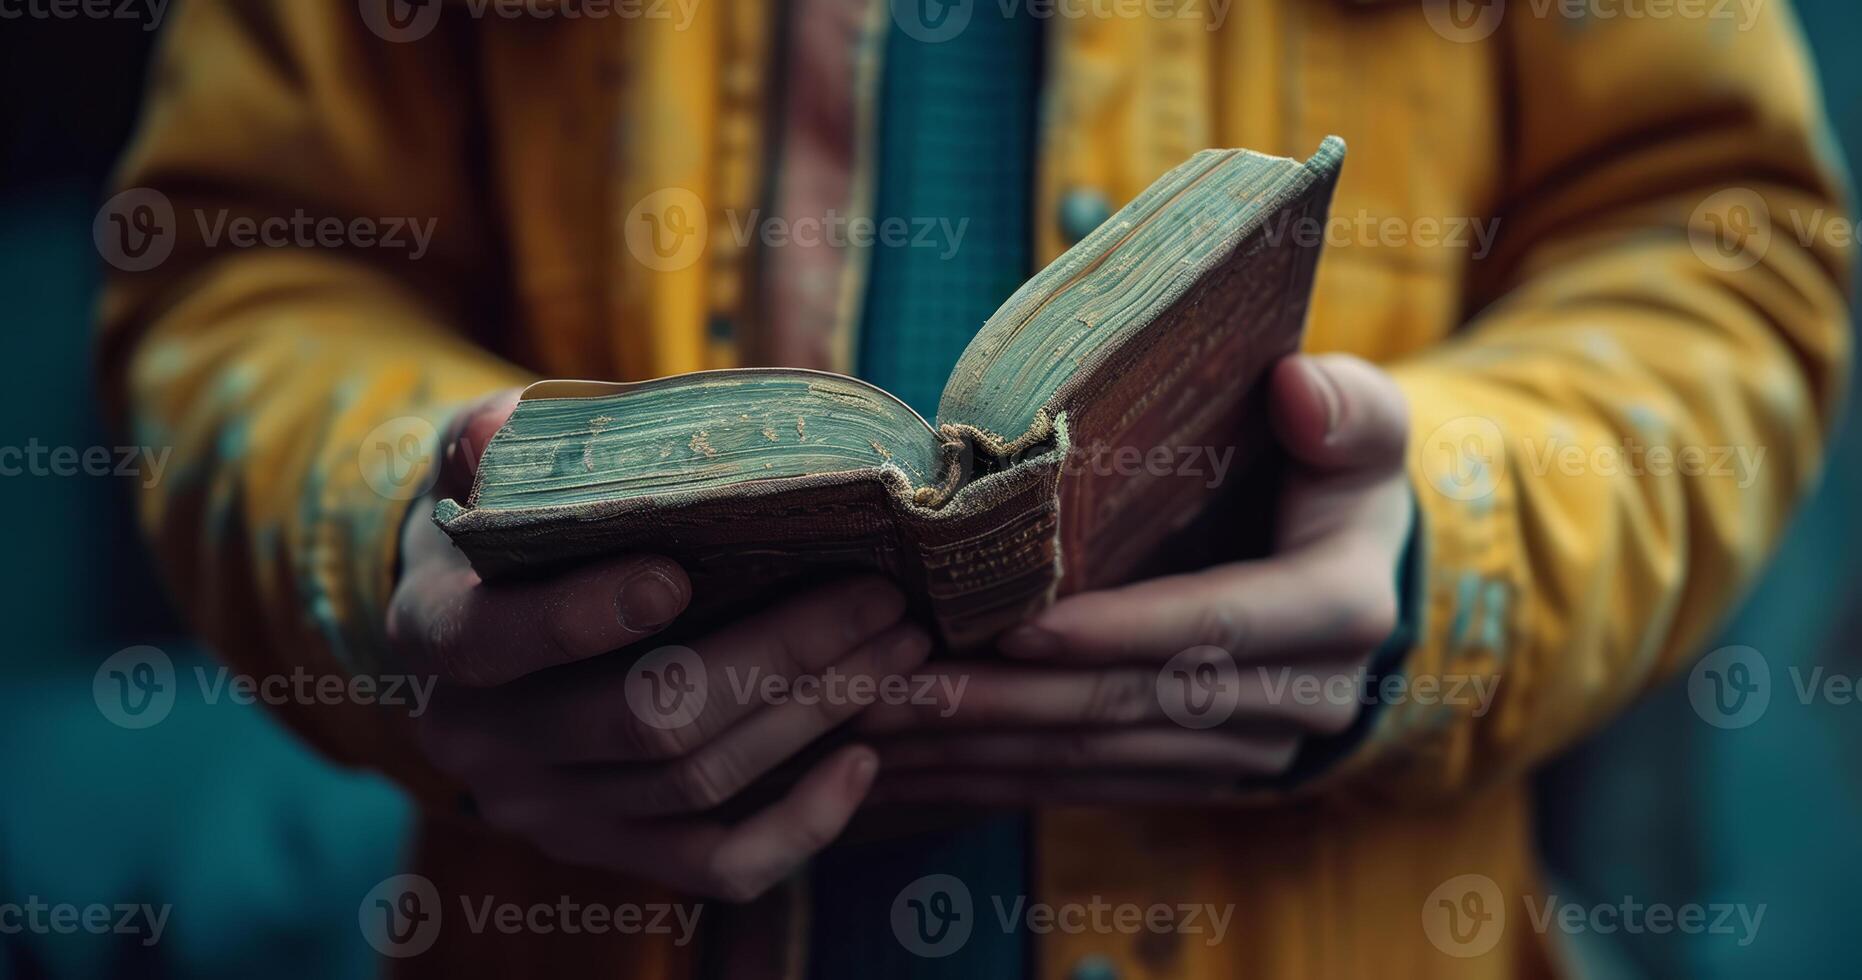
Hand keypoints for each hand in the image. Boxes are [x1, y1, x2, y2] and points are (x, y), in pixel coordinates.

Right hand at [388, 390, 931, 899]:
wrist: (479, 629)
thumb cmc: (507, 524)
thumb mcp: (477, 467)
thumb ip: (491, 442)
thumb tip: (500, 432)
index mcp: (434, 636)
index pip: (494, 641)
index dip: (581, 615)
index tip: (677, 572)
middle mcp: (481, 741)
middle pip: (640, 717)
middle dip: (778, 654)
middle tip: (880, 595)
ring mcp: (549, 809)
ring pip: (693, 784)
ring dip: (812, 715)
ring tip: (899, 647)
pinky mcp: (611, 852)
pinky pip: (715, 867)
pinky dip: (799, 826)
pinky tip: (862, 760)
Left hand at [861, 354, 1413, 805]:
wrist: (1352, 565)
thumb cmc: (1331, 467)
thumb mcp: (1359, 423)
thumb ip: (1344, 407)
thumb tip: (1297, 387)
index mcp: (1339, 610)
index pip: (1214, 624)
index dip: (1114, 632)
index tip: (1012, 630)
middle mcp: (1303, 701)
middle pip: (1132, 706)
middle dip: (1005, 704)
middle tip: (893, 688)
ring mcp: (1248, 754)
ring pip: (1096, 758)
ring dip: (979, 750)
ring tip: (875, 725)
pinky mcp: (1196, 775)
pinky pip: (1086, 784)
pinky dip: (995, 776)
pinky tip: (912, 765)